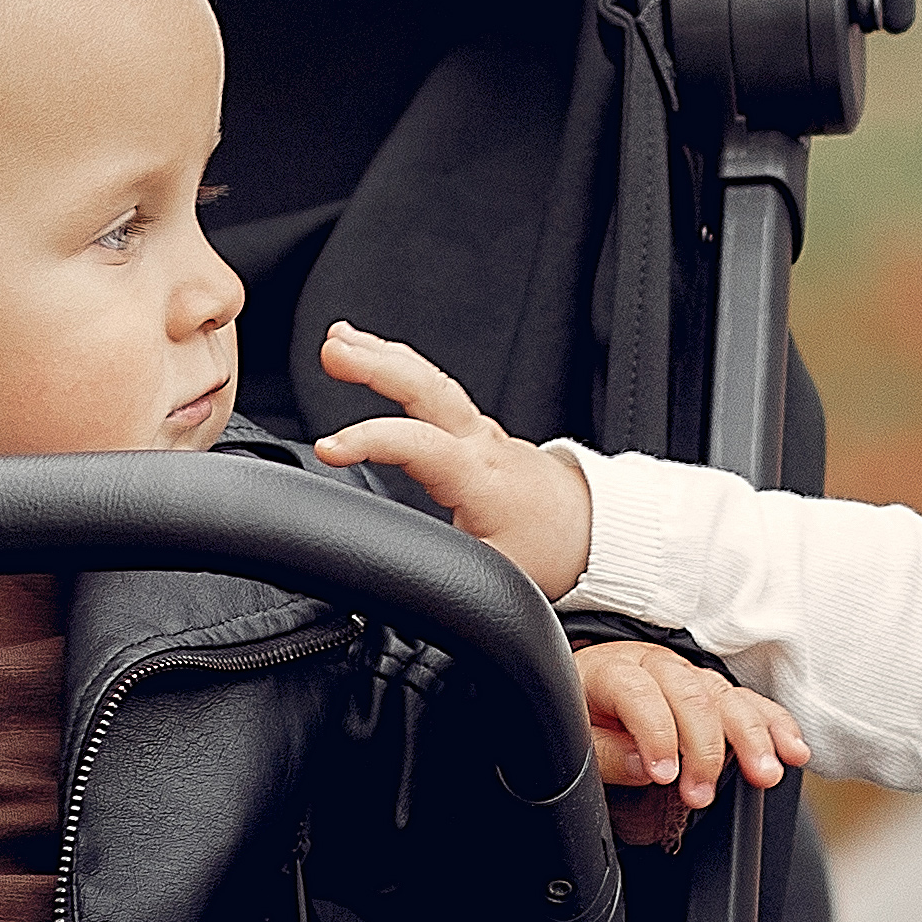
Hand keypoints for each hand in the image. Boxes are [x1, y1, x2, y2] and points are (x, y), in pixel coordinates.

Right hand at [314, 323, 598, 596]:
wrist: (592, 530)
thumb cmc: (547, 551)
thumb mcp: (494, 579)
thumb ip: (441, 575)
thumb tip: (388, 582)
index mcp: (481, 476)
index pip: (419, 445)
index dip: (371, 441)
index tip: (329, 448)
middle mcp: (481, 442)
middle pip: (428, 388)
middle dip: (378, 365)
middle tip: (332, 350)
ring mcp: (480, 431)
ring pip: (431, 381)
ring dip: (383, 356)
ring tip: (338, 339)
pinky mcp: (477, 431)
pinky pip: (435, 390)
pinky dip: (401, 369)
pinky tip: (375, 358)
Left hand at [578, 641, 803, 844]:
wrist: (586, 693)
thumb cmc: (581, 716)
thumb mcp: (575, 737)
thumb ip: (605, 752)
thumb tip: (645, 766)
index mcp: (613, 669)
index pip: (641, 694)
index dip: (656, 735)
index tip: (664, 775)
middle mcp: (655, 665)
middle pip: (692, 695)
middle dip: (706, 747)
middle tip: (703, 793)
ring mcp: (688, 675)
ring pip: (727, 697)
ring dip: (752, 737)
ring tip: (766, 772)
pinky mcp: (712, 691)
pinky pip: (750, 702)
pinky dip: (775, 726)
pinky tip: (793, 749)